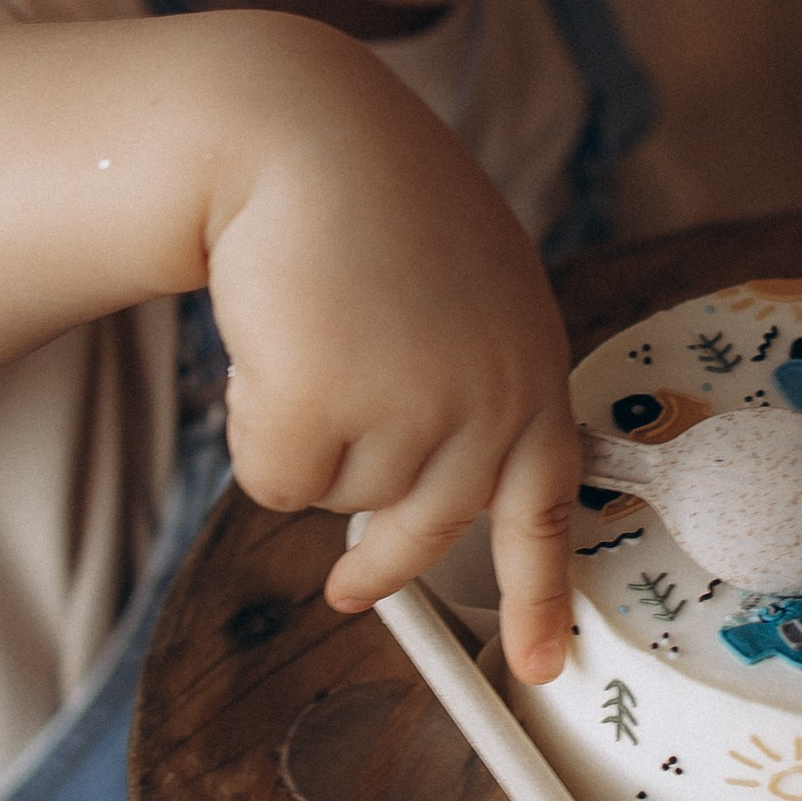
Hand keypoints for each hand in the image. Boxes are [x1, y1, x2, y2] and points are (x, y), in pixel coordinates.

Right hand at [203, 33, 579, 680]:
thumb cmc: (371, 203)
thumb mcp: (467, 292)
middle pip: (425, 532)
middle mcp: (488, 399)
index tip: (541, 666)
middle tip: (348, 594)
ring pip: (338, 500)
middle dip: (379, 569)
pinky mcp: (326, 409)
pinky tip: (267, 348)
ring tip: (308, 340)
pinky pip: (274, 484)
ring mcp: (411, 409)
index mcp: (534, 367)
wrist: (300, 134)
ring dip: (306, 436)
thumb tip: (434, 502)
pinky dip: (253, 427)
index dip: (543, 595)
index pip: (548, 504)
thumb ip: (475, 384)